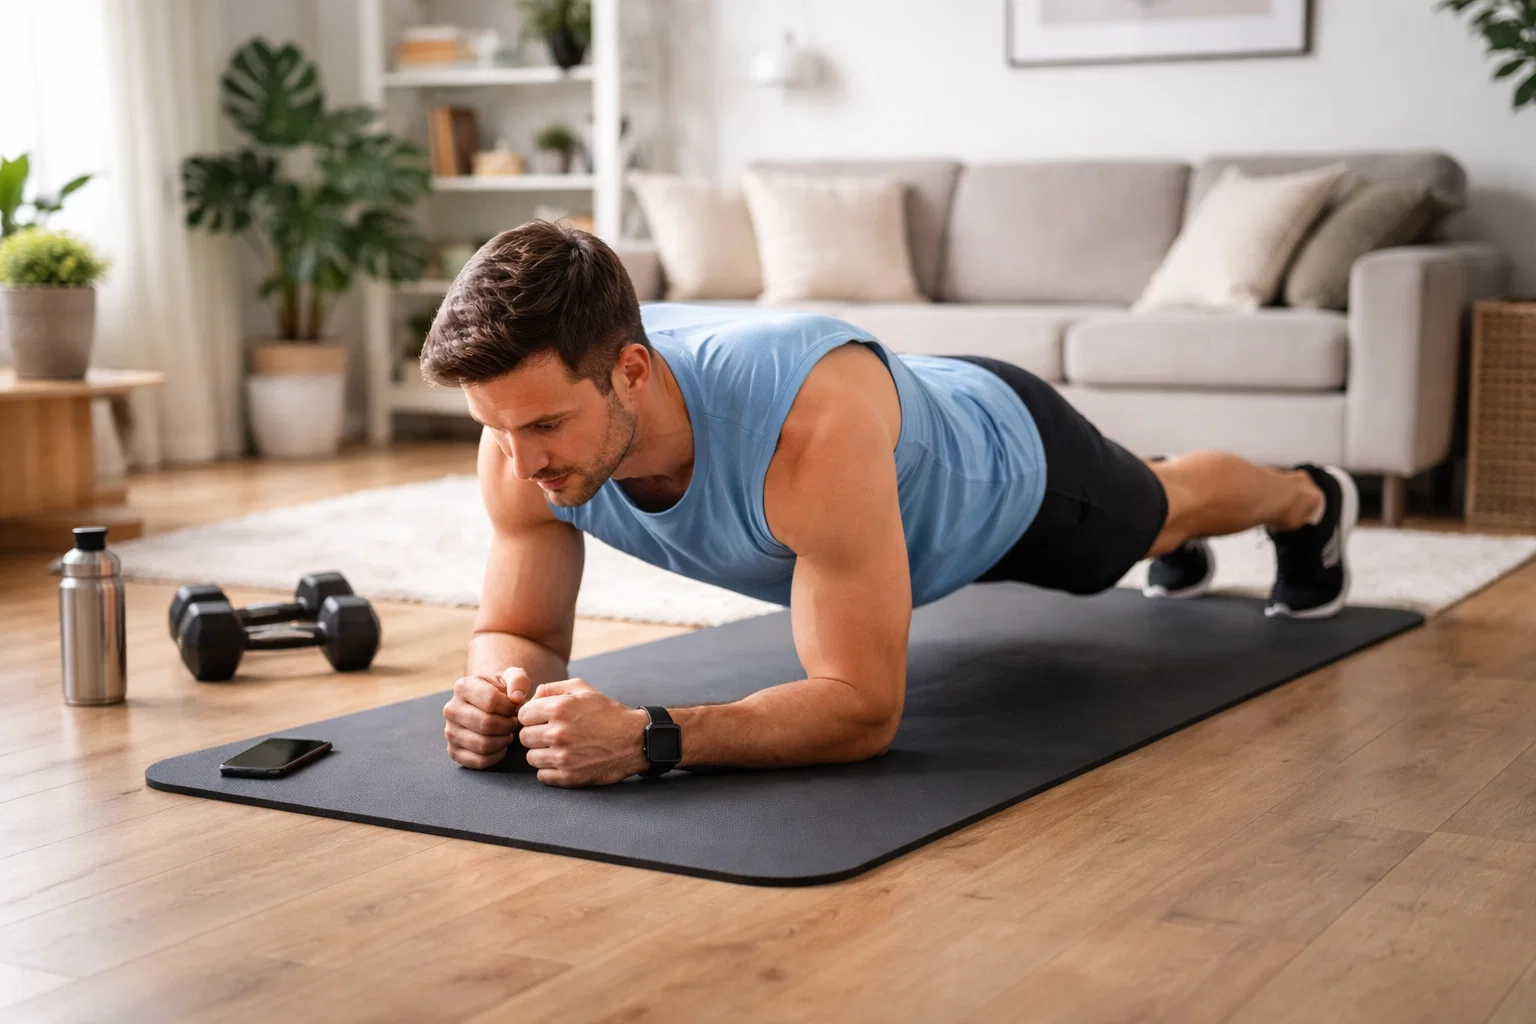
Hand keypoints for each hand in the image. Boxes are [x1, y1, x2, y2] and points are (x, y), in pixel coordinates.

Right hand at [443, 667, 531, 768]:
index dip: (510, 707)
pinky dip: (496, 756)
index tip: (515, 707)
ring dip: (503, 741)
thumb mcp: (513, 677)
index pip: (491, 701)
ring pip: (483, 745)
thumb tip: (516, 698)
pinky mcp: (453, 751)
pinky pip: (479, 761)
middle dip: (508, 725)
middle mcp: (451, 709)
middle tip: (513, 722)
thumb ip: (518, 681)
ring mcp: (450, 732)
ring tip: (507, 732)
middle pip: (487, 724)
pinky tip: (500, 746)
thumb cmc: (503, 691)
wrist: (488, 704)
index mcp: (463, 687)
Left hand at [517, 678, 648, 786]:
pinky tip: (564, 761)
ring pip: (531, 758)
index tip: (543, 719)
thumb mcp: (583, 688)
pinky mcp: (569, 776)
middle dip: (535, 735)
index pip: (523, 715)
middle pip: (524, 737)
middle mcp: (558, 733)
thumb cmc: (607, 712)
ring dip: (542, 753)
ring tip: (560, 748)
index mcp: (559, 708)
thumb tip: (530, 698)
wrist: (633, 740)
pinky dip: (550, 770)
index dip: (532, 716)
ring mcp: (563, 757)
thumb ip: (552, 688)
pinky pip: (542, 776)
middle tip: (552, 734)